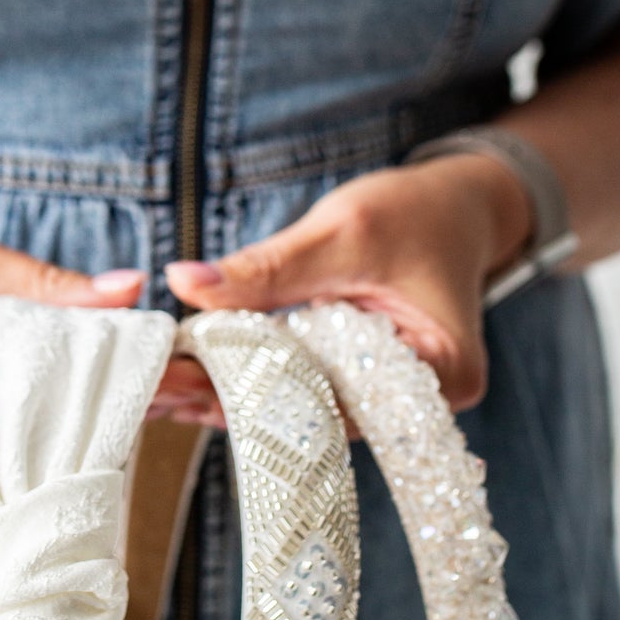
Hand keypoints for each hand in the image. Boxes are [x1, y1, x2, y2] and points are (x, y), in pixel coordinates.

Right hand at [0, 183, 148, 459]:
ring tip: (80, 373)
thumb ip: (38, 280)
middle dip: (65, 388)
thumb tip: (128, 291)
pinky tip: (26, 387)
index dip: (79, 366)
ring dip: (31, 400)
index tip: (144, 366)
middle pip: (3, 408)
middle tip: (139, 375)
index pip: (10, 372)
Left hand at [161, 153, 532, 415]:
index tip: (190, 381)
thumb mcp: (342, 232)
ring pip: (305, 405)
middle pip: (316, 412)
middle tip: (164, 391)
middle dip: (238, 398)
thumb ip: (267, 267)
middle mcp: (422, 408)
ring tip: (168, 390)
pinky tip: (201, 374)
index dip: (258, 389)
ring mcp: (393, 401)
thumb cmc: (415, 213)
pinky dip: (259, 377)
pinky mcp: (364, 385)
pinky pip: (306, 389)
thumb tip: (184, 283)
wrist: (454, 207)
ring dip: (240, 392)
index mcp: (441, 375)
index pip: (335, 398)